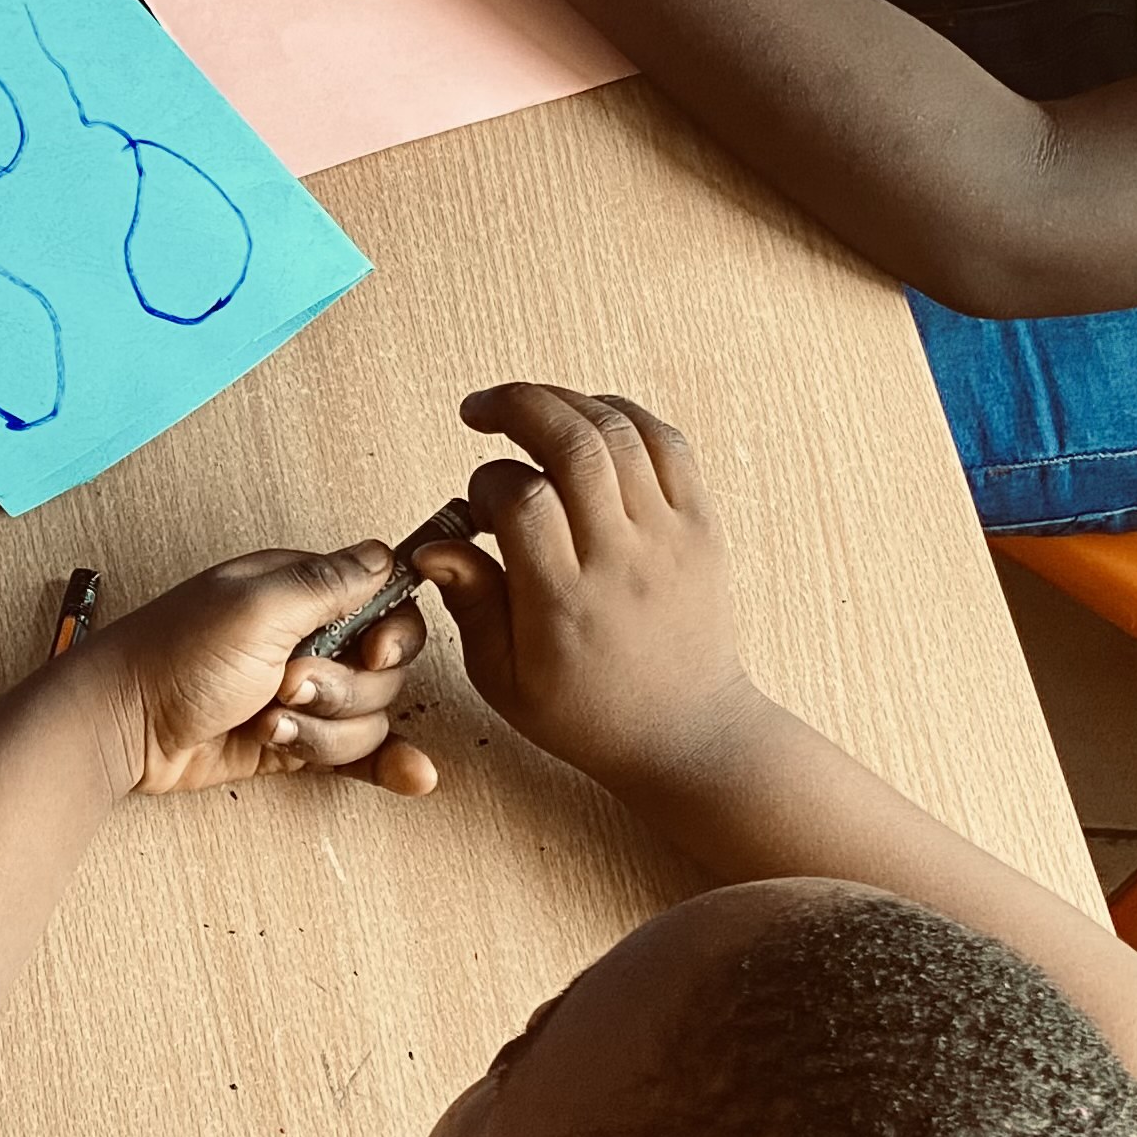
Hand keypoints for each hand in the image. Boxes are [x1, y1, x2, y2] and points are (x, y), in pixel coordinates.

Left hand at [84, 547, 439, 795]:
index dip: (391, 637)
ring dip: (323, 732)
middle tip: (285, 687)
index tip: (373, 653)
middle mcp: (309, 642)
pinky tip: (414, 776)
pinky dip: (383, 765)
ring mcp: (300, 697)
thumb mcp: (255, 606)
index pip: (388, 608)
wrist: (121, 724)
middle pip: (383, 674)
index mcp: (303, 595)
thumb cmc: (174, 656)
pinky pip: (352, 755)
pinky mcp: (291, 744)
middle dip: (342, 691)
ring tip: (268, 724)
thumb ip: (326, 582)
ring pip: (367, 720)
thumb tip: (385, 554)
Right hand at [410, 385, 770, 795]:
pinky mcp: (701, 526)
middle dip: (519, 407)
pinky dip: (623, 415)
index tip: (474, 504)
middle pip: (573, 444)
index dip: (485, 483)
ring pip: (619, 432)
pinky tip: (587, 418)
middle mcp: (621, 559)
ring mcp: (669, 537)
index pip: (521, 499)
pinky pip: (667, 443)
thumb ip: (471, 604)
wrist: (687, 733)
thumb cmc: (590, 714)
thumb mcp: (504, 680)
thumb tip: (435, 546)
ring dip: (566, 404)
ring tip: (529, 408)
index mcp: (564, 602)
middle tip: (481, 409)